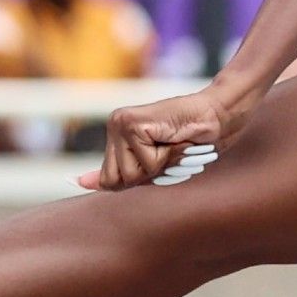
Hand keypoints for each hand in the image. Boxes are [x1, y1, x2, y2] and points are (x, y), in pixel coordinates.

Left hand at [82, 80, 257, 191]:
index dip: (139, 178)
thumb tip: (79, 182)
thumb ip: (119, 173)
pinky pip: (146, 163)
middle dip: (147, 174)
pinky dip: (166, 158)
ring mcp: (121, 123)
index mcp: (115, 135)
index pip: (110, 180)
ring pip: (131, 175)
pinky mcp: (133, 124)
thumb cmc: (190, 141)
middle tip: (167, 151)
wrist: (218, 114)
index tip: (159, 156)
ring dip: (158, 166)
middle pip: (118, 180)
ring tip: (171, 144)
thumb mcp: (153, 163)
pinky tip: (173, 138)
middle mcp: (114, 126)